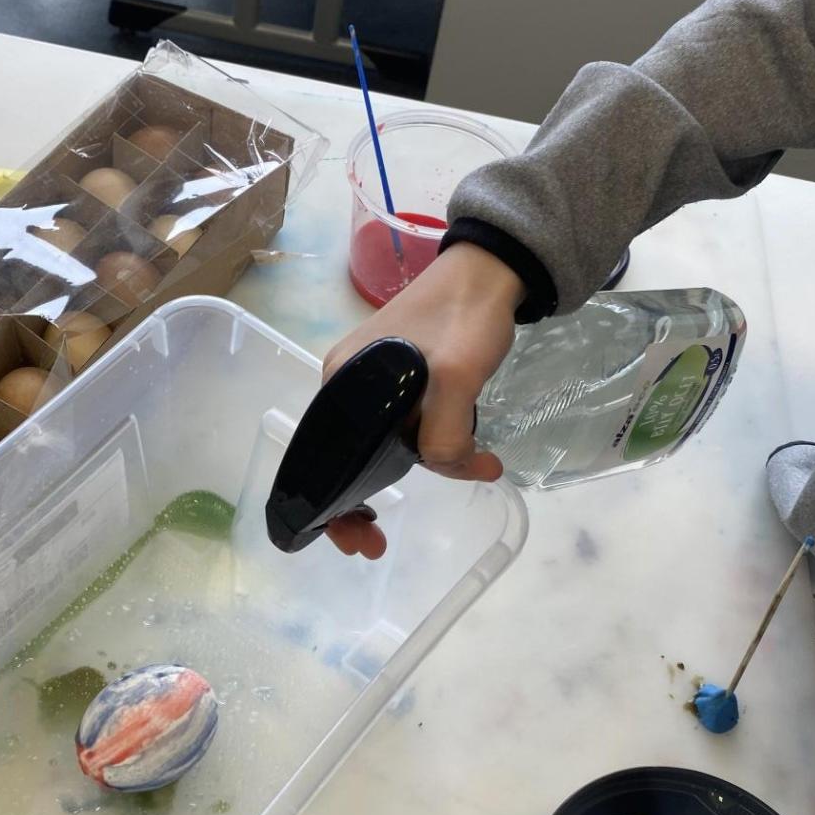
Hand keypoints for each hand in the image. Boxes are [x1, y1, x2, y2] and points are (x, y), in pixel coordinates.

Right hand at [322, 243, 524, 557]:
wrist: (492, 269)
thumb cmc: (463, 317)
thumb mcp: (456, 378)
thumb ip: (445, 436)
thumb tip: (455, 471)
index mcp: (341, 384)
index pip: (321, 461)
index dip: (332, 507)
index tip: (357, 539)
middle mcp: (346, 386)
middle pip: (343, 460)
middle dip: (356, 506)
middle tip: (376, 544)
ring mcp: (374, 382)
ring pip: (378, 447)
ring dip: (398, 476)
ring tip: (428, 497)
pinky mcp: (402, 378)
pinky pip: (401, 428)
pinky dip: (418, 451)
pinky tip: (449, 459)